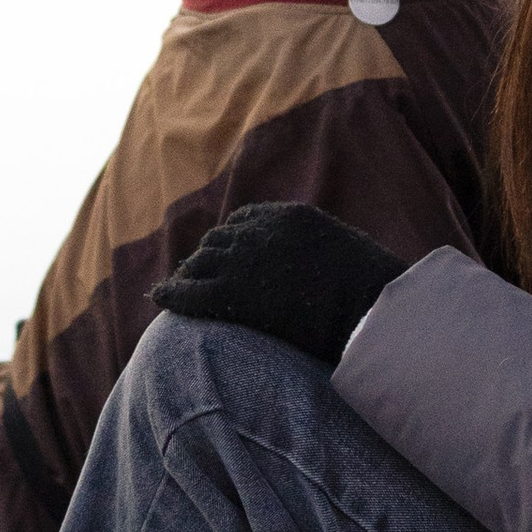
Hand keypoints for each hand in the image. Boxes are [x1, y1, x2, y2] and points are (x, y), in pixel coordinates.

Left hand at [153, 200, 404, 370]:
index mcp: (288, 218)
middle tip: (192, 277)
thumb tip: (325, 269)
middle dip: (204, 259)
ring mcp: (243, 263)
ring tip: (176, 290)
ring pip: (199, 264)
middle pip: (216, 242)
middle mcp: (259, 234)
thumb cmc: (373, 295)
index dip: (228, 240)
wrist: (371, 313)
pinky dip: (170, 294)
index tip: (220, 254)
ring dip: (188, 276)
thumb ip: (321, 252)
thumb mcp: (347, 256)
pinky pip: (189, 292)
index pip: (242, 221)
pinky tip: (158, 298)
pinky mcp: (231, 295)